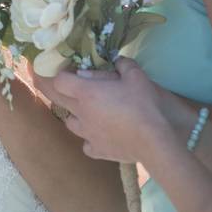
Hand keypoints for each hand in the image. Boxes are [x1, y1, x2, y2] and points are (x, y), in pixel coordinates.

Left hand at [52, 58, 172, 162]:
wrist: (155, 140)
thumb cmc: (143, 104)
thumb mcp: (136, 76)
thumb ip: (123, 64)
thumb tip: (116, 60)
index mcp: (86, 92)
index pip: (59, 80)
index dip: (62, 74)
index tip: (68, 71)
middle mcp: (81, 112)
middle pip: (57, 98)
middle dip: (56, 90)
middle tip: (58, 84)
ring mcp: (86, 133)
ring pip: (69, 122)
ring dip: (74, 115)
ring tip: (86, 112)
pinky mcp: (97, 150)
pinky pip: (86, 144)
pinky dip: (90, 139)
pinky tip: (99, 136)